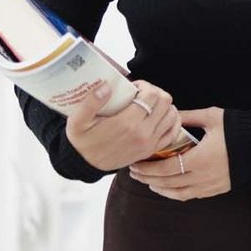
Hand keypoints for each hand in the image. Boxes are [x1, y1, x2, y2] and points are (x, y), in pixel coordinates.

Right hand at [65, 80, 184, 172]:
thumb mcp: (77, 121)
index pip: (151, 95)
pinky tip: (160, 116)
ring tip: (149, 104)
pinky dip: (171, 121)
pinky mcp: (152, 150)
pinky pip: (173, 132)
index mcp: (126, 123)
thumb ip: (90, 102)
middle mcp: (143, 134)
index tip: (134, 88)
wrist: (87, 164)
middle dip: (156, 92)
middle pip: (166, 102)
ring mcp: (149, 143)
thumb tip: (106, 86)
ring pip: (172, 115)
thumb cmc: (83, 140)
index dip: (145, 86)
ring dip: (164, 105)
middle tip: (142, 94)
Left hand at [129, 108, 229, 200]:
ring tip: (149, 182)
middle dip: (148, 179)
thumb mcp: (211, 117)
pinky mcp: (217, 189)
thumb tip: (168, 114)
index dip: (149, 168)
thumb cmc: (237, 127)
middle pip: (168, 183)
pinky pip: (191, 195)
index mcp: (201, 158)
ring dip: (161, 189)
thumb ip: (188, 117)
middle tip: (135, 173)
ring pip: (178, 194)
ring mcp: (211, 185)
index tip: (136, 164)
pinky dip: (176, 193)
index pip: (167, 168)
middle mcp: (204, 176)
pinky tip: (169, 187)